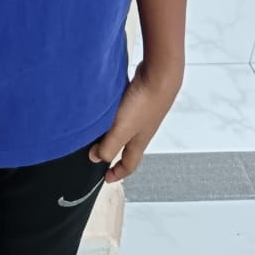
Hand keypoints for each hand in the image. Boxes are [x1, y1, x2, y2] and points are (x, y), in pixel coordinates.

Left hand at [89, 60, 182, 182]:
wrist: (160, 76)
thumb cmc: (144, 104)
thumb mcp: (122, 130)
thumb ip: (108, 145)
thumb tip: (95, 158)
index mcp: (139, 141)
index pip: (129, 164)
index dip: (117, 173)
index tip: (106, 178)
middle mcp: (141, 129)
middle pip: (126, 146)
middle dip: (113, 151)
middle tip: (97, 151)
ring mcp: (141, 112)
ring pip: (124, 127)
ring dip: (111, 130)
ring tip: (97, 128)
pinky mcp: (138, 97)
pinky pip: (123, 110)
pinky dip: (113, 113)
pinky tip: (105, 106)